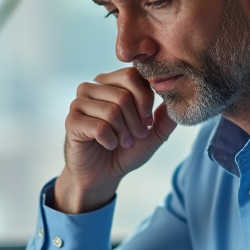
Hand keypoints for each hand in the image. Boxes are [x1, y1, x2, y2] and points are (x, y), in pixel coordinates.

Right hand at [55, 67, 176, 212]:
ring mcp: (79, 103)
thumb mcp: (153, 135)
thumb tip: (178, 99)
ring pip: (112, 110)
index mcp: (112, 82)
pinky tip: (109, 145)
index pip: (133, 75)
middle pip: (123, 94)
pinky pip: (99, 127)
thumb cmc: (126, 150)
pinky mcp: (71, 121)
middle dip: (136, 121)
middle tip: (137, 135)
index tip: (148, 120)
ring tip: (123, 141)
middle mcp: (93, 87)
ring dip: (124, 132)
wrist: (103, 174)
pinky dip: (110, 140)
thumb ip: (166, 117)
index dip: (146, 99)